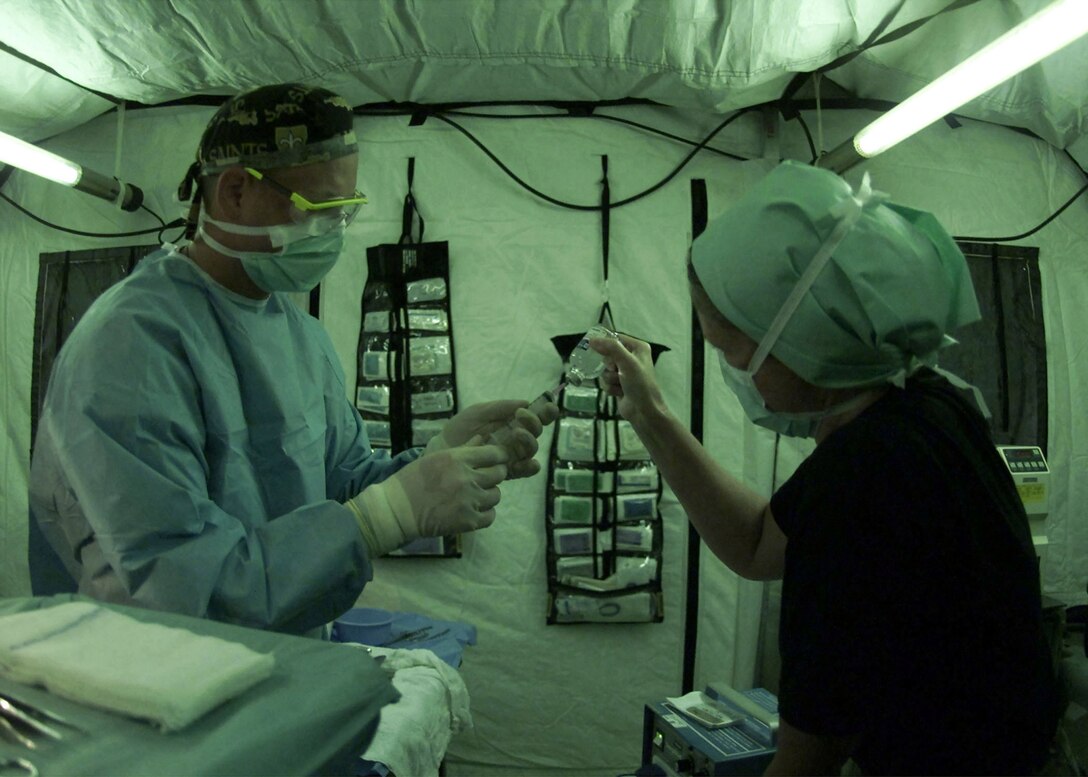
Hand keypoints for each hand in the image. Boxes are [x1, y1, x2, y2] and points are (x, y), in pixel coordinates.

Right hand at [346, 441, 509, 555]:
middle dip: (494, 475)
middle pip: (499, 474)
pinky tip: (474, 510)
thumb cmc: (413, 480)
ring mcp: (469, 501)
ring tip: (475, 496)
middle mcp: (467, 478)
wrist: (397, 510)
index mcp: (458, 459)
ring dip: (488, 495)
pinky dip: (485, 513)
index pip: (495, 453)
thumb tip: (483, 438)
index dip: (499, 456)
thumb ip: (464, 449)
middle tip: (484, 479)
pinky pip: (491, 516)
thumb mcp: (436, 458)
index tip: (496, 460)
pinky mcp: (468, 521)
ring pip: (496, 495)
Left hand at [427, 399, 558, 478]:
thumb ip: (500, 407)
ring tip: (517, 433)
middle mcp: (516, 439)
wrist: (444, 447)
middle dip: (533, 423)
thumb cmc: (462, 427)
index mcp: (513, 422)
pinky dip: (530, 467)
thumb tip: (526, 402)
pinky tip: (529, 463)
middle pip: (536, 432)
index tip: (548, 405)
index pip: (536, 417)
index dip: (546, 412)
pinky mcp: (507, 471)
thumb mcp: (479, 411)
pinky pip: (524, 470)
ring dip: (529, 441)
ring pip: (531, 450)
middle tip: (521, 416)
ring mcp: (513, 455)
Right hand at [589, 334, 666, 423]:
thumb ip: (611, 348)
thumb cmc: (640, 384)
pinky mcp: (619, 384)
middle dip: (610, 366)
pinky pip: (605, 381)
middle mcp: (631, 358)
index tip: (592, 346)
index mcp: (637, 348)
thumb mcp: (627, 362)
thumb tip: (592, 340)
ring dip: (610, 379)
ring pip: (605, 370)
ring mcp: (624, 372)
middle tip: (616, 370)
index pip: (616, 338)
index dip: (604, 343)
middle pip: (607, 355)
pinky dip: (610, 388)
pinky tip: (620, 393)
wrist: (644, 411)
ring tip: (621, 384)